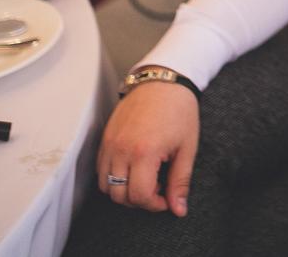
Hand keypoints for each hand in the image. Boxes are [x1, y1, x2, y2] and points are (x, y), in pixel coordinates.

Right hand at [96, 80, 198, 215]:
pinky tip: (133, 168)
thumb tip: (178, 208)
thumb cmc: (179, 109)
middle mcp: (121, 150)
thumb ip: (181, 181)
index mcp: (144, 152)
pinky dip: (113, 177)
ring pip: (105, 185)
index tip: (166, 198)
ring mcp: (110, 144)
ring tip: (145, 179)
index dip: (154, 205)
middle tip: (157, 190)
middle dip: (139, 200)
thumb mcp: (187, 147)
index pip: (139, 196)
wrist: (164, 80)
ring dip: (123, 191)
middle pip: (119, 196)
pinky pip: (100, 169)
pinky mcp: (104, 138)